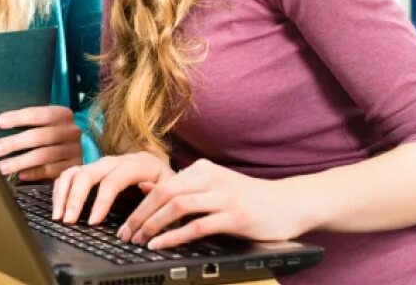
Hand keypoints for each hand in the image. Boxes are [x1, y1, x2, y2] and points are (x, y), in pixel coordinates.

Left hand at [0, 106, 82, 181]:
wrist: (80, 145)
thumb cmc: (55, 131)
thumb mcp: (48, 121)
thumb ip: (31, 122)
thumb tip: (0, 124)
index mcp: (62, 114)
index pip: (38, 114)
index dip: (18, 118)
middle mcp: (70, 131)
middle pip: (39, 136)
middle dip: (14, 143)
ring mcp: (73, 150)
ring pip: (43, 156)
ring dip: (19, 162)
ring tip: (2, 167)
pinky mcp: (73, 167)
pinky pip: (50, 171)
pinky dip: (33, 173)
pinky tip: (21, 175)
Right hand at [51, 151, 168, 224]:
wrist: (156, 165)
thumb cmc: (163, 182)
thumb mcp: (171, 189)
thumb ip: (159, 195)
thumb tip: (142, 198)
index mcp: (135, 165)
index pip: (112, 181)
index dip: (101, 201)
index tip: (93, 222)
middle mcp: (113, 161)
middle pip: (87, 174)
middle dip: (75, 199)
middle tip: (69, 221)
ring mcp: (98, 164)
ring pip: (73, 173)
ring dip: (62, 194)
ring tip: (58, 217)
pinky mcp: (89, 169)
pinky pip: (68, 175)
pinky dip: (60, 190)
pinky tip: (58, 207)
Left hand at [119, 159, 311, 249]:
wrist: (291, 203)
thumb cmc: (250, 198)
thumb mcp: (212, 186)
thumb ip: (181, 186)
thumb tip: (143, 187)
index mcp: (202, 169)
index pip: (161, 185)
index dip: (138, 205)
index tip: (124, 223)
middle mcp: (210, 178)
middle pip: (164, 193)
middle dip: (140, 216)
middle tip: (125, 235)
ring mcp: (223, 196)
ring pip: (177, 206)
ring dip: (153, 225)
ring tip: (139, 241)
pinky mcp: (235, 217)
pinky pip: (197, 226)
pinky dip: (175, 236)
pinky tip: (161, 246)